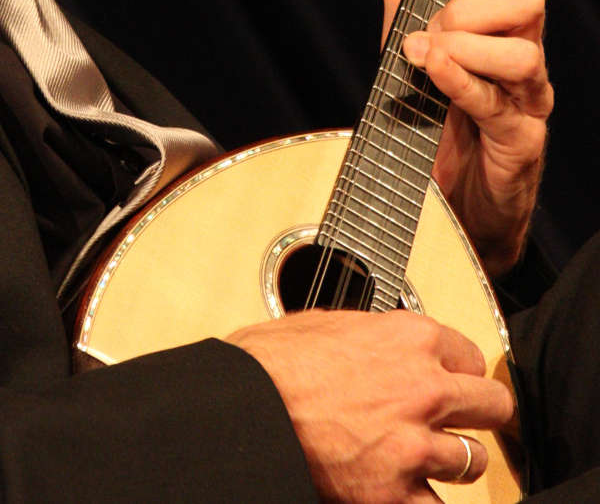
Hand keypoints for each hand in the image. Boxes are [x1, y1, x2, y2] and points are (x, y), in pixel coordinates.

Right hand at [228, 309, 512, 502]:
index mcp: (411, 337)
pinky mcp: (392, 494)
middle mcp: (424, 388)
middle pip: (493, 405)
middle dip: (478, 414)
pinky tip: (410, 494)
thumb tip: (388, 345)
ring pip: (474, 460)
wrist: (246, 404)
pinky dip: (424, 502)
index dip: (459, 370)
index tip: (451, 380)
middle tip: (461, 421)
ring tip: (427, 460)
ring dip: (453, 461)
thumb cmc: (275, 360)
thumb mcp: (333, 323)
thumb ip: (378, 336)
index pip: (472, 355)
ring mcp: (413, 444)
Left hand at [380, 0, 564, 274]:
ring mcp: (526, 101)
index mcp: (507, 28)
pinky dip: (458, 78)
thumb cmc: (437, 119)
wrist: (448, 202)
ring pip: (524, 52)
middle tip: (435, 27)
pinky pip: (495, 101)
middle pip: (528, 1)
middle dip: (470, 4)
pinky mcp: (517, 141)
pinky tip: (431, 65)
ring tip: (427, 56)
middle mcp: (525, 58)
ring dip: (465, 45)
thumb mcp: (412, 44)